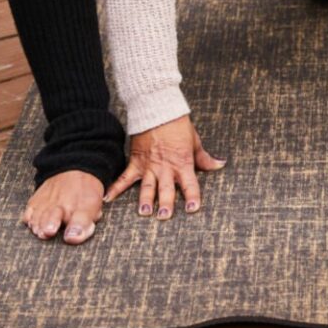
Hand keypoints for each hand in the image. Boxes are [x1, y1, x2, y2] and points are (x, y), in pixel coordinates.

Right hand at [103, 114, 225, 218]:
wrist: (158, 110)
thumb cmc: (178, 125)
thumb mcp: (194, 141)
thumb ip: (204, 158)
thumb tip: (219, 165)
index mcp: (182, 163)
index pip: (190, 184)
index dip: (192, 197)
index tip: (193, 210)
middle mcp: (165, 167)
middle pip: (166, 189)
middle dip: (166, 204)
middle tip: (164, 217)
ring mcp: (149, 166)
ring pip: (147, 187)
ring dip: (145, 201)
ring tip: (144, 213)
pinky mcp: (136, 161)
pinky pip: (125, 178)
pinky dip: (116, 188)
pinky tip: (108, 199)